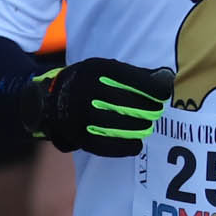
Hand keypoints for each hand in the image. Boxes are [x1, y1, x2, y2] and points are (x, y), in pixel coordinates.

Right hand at [24, 57, 173, 156]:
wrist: (50, 101)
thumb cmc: (86, 82)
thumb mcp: (103, 69)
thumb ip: (132, 74)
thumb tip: (165, 78)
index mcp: (95, 71)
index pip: (133, 79)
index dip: (154, 88)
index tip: (164, 93)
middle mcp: (87, 92)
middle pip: (129, 103)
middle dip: (149, 109)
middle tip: (156, 112)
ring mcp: (82, 116)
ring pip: (121, 125)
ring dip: (140, 127)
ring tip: (147, 126)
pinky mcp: (80, 136)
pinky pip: (108, 146)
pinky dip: (127, 147)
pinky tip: (137, 144)